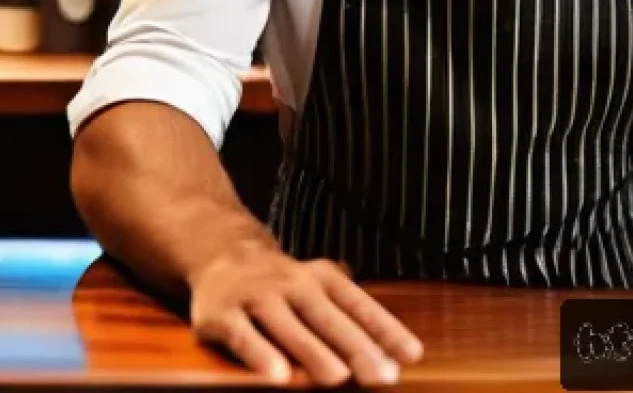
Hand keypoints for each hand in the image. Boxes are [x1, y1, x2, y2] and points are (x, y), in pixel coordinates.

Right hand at [190, 242, 423, 386]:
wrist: (221, 254)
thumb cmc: (281, 284)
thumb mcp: (318, 288)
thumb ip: (349, 318)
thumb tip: (392, 356)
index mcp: (321, 277)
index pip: (358, 303)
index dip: (385, 328)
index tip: (411, 354)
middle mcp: (292, 283)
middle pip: (328, 317)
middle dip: (357, 346)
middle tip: (382, 375)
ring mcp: (258, 296)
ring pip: (288, 326)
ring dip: (313, 351)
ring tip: (337, 378)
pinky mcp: (224, 314)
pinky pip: (244, 336)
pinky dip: (260, 354)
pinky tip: (275, 376)